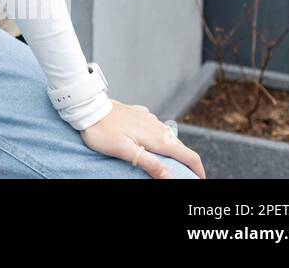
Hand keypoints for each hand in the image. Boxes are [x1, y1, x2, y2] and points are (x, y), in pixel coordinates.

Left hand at [81, 99, 205, 178]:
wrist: (88, 107)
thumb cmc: (103, 131)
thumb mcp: (126, 151)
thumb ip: (150, 163)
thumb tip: (171, 177)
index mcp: (158, 137)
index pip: (188, 155)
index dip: (197, 170)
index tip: (199, 180)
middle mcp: (158, 126)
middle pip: (180, 147)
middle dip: (186, 162)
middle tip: (185, 175)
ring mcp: (149, 118)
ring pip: (169, 136)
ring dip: (173, 150)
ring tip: (171, 162)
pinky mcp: (140, 114)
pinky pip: (156, 128)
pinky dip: (160, 138)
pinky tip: (152, 142)